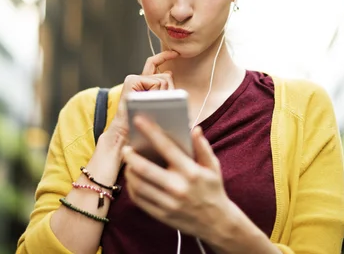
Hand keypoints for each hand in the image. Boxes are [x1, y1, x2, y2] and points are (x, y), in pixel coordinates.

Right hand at [98, 50, 178, 149]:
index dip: (165, 56)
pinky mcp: (132, 81)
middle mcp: (138, 78)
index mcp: (142, 83)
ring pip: (163, 81)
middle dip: (170, 90)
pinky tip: (148, 101)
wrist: (127, 134)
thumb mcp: (157, 105)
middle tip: (161, 104)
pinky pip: (156, 83)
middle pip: (165, 76)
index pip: (155, 63)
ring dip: (164, 95)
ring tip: (153, 107)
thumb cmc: (142, 123)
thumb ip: (162, 89)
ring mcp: (134, 79)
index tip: (176, 53)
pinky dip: (157, 93)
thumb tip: (169, 73)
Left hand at [122, 117, 230, 241]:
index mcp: (191, 172)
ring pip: (138, 185)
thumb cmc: (213, 189)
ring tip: (128, 163)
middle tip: (126, 148)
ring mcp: (169, 203)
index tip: (138, 120)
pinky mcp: (162, 215)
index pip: (166, 147)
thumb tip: (195, 129)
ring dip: (129, 172)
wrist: (217, 223)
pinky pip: (140, 200)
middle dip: (131, 156)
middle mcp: (178, 188)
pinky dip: (132, 188)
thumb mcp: (213, 167)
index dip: (151, 132)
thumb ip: (203, 147)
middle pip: (145, 169)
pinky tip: (133, 180)